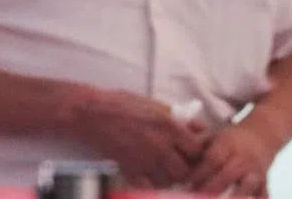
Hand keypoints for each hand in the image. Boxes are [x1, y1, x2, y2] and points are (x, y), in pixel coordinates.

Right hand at [79, 90, 209, 187]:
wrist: (93, 113)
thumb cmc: (122, 104)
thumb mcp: (154, 104)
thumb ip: (178, 117)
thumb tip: (198, 127)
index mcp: (170, 127)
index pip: (197, 149)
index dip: (195, 151)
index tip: (190, 149)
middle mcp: (161, 146)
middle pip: (185, 170)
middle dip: (184, 167)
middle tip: (178, 161)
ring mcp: (145, 161)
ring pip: (169, 181)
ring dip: (169, 177)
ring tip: (164, 168)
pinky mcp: (130, 170)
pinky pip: (149, 187)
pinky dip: (151, 184)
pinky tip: (149, 175)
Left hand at [187, 120, 276, 195]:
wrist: (262, 136)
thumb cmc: (230, 140)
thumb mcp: (214, 136)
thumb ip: (196, 144)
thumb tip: (176, 149)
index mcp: (227, 144)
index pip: (212, 159)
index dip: (199, 173)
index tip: (186, 184)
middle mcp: (243, 157)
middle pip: (227, 174)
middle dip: (211, 188)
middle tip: (195, 197)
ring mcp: (256, 171)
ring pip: (247, 186)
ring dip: (234, 197)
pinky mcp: (265, 183)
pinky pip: (263, 195)